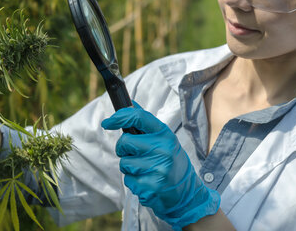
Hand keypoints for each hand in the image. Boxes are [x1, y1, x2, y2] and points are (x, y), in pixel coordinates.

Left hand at [101, 101, 219, 229]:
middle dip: (124, 149)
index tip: (107, 122)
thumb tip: (129, 103)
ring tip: (146, 170)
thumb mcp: (165, 139)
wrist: (187, 193)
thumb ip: (146, 124)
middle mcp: (162, 150)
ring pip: (124, 163)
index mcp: (165, 135)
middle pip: (125, 142)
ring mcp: (157, 169)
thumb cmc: (172, 162)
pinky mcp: (150, 187)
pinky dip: (134, 182)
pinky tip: (148, 182)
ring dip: (129, 167)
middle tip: (135, 154)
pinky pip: (128, 180)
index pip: (139, 117)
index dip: (120, 117)